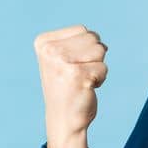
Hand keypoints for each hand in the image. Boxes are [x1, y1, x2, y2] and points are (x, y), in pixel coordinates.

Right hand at [36, 25, 108, 147]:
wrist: (64, 117)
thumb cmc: (67, 85)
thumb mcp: (63, 57)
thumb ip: (78, 42)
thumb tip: (101, 42)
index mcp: (43, 42)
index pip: (82, 30)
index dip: (85, 47)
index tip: (70, 65)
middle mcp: (49, 50)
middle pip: (93, 38)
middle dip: (93, 56)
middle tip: (78, 74)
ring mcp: (62, 62)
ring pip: (101, 50)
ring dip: (97, 66)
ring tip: (81, 79)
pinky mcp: (78, 74)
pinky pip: (104, 68)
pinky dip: (100, 78)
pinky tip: (85, 88)